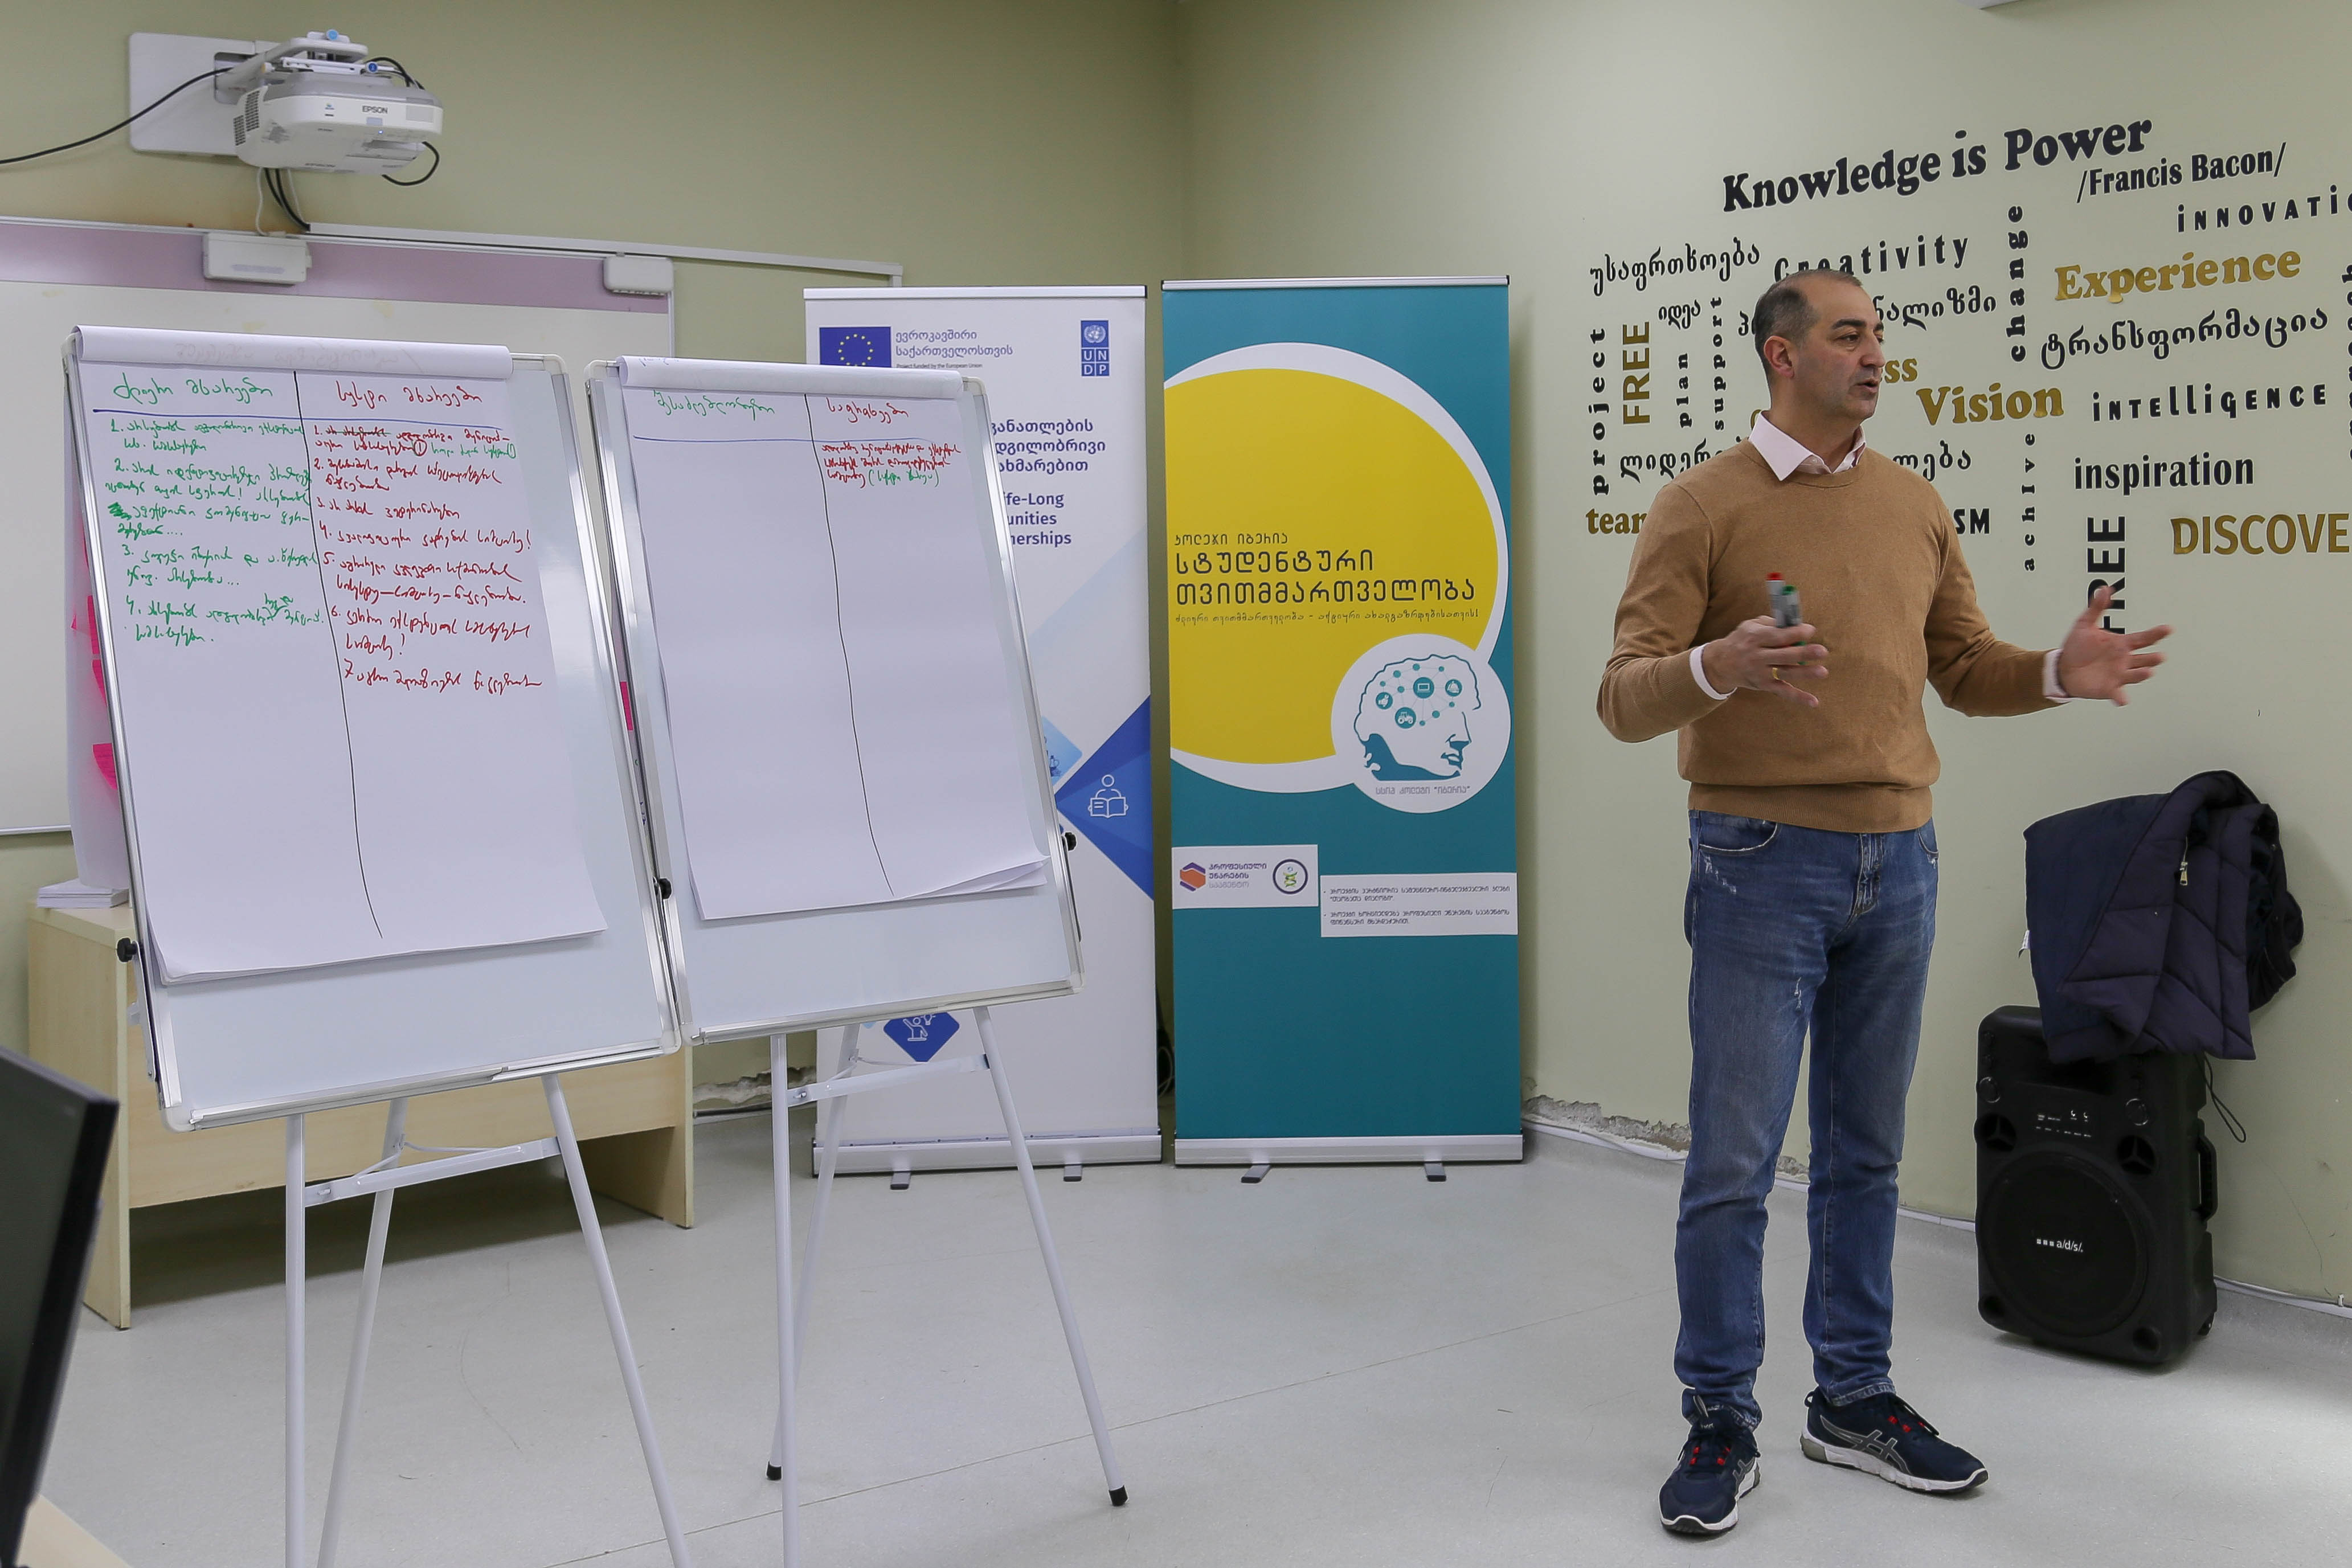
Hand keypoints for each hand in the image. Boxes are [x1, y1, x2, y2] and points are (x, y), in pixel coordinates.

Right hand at [1700, 617, 1829, 707]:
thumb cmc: (1741, 640)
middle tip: (1822, 651)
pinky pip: (1783, 692)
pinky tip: (1813, 702)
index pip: (1777, 636)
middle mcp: (1757, 657)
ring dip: (1804, 673)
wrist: (1720, 664)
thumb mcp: (1750, 626)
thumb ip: (1772, 624)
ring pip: (1786, 673)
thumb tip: (1796, 625)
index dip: (1795, 633)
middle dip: (1804, 653)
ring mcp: (1761, 673)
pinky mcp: (1764, 685)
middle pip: (1784, 655)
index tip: (1810, 630)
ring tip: (1822, 672)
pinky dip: (1798, 697)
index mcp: (1755, 638)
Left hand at [2056, 586, 2170, 703]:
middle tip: (2160, 656)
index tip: (2168, 629)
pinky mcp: (2109, 688)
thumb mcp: (2084, 624)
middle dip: (2152, 658)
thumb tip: (2105, 589)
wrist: (2062, 668)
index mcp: (2122, 644)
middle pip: (2144, 658)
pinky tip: (2123, 700)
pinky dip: (2121, 697)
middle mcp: (2124, 660)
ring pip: (2136, 675)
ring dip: (2142, 674)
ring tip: (2148, 671)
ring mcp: (2118, 675)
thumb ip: (2096, 608)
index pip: (2143, 638)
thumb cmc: (2077, 647)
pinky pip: (2118, 694)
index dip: (2156, 634)